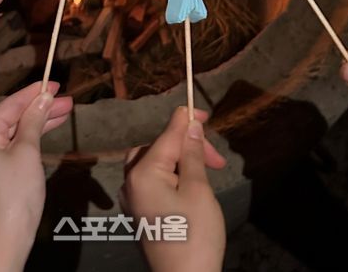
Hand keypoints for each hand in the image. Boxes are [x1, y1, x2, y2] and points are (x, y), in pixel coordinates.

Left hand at [0, 81, 72, 271]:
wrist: (0, 247)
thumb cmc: (14, 197)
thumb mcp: (28, 153)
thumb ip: (34, 121)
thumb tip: (43, 98)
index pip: (9, 106)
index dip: (34, 93)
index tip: (55, 83)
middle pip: (9, 120)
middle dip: (39, 110)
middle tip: (66, 100)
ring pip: (9, 136)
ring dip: (34, 126)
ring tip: (62, 114)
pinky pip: (5, 151)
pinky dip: (24, 143)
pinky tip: (42, 134)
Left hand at [120, 107, 226, 271]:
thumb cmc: (194, 235)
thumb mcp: (198, 190)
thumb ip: (192, 154)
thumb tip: (190, 124)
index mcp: (142, 173)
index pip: (166, 136)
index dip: (187, 121)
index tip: (204, 112)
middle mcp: (131, 182)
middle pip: (159, 148)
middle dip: (187, 146)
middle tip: (216, 159)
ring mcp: (133, 199)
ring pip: (155, 163)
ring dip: (180, 160)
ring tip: (207, 171)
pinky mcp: (140, 213)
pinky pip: (152, 181)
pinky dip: (171, 175)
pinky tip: (190, 183)